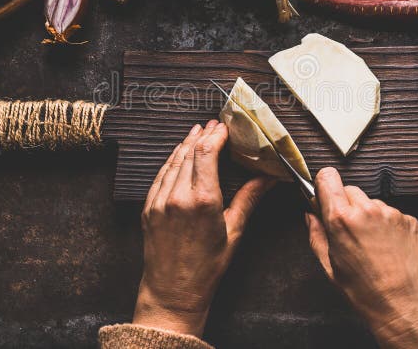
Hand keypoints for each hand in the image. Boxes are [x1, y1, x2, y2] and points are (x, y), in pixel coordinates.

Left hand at [133, 120, 273, 337]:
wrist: (173, 292)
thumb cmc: (207, 267)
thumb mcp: (234, 232)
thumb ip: (249, 199)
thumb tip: (269, 177)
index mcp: (203, 202)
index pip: (206, 153)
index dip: (215, 135)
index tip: (225, 128)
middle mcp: (178, 197)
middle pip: (189, 152)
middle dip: (203, 135)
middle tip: (214, 125)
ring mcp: (159, 202)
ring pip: (173, 161)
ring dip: (186, 144)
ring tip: (197, 132)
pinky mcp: (148, 208)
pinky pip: (160, 176)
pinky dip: (171, 161)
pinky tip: (179, 154)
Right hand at [306, 167, 417, 348]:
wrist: (405, 307)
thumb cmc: (366, 293)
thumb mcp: (330, 267)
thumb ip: (316, 235)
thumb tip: (310, 216)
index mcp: (341, 220)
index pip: (327, 177)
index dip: (323, 186)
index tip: (324, 199)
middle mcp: (366, 210)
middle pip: (348, 189)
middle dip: (344, 205)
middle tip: (346, 230)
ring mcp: (390, 213)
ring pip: (370, 202)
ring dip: (366, 215)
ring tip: (370, 245)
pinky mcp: (409, 220)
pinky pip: (390, 213)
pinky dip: (385, 225)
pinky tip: (386, 248)